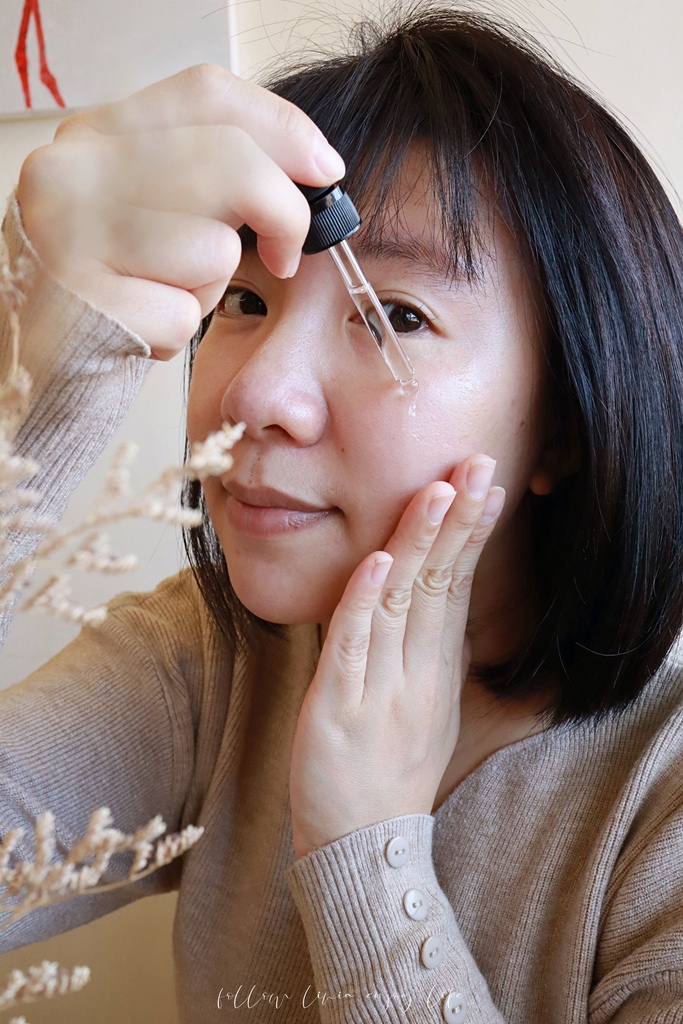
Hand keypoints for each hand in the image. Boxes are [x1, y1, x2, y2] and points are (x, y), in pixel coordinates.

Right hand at [16, 65, 344, 358]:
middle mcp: (72, 172)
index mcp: (93, 135)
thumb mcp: (144, 207)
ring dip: (209, 286)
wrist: (30, 355)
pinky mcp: (83, 304)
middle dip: (282, 213)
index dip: (283, 129)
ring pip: (212, 247)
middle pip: (228, 163)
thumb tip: (315, 167)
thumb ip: (207, 173)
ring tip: (166, 294)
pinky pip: (183, 314)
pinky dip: (177, 331)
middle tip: (286, 254)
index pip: (207, 96)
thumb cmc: (105, 284)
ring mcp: (69, 235)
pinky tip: (141, 328)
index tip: (326, 170)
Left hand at [289, 455, 505, 858]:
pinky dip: (364, 601)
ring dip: (417, 543)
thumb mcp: (428, 710)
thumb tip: (440, 609)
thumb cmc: (390, 772)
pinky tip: (380, 560)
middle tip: (477, 463)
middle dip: (457, 520)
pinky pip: (352, 647)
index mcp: (436, 670)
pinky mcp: (336, 709)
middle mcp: (416, 674)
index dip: (470, 534)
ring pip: (400, 604)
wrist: (362, 848)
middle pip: (439, 584)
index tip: (484, 485)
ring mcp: (379, 690)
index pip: (457, 588)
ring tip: (436, 491)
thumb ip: (434, 656)